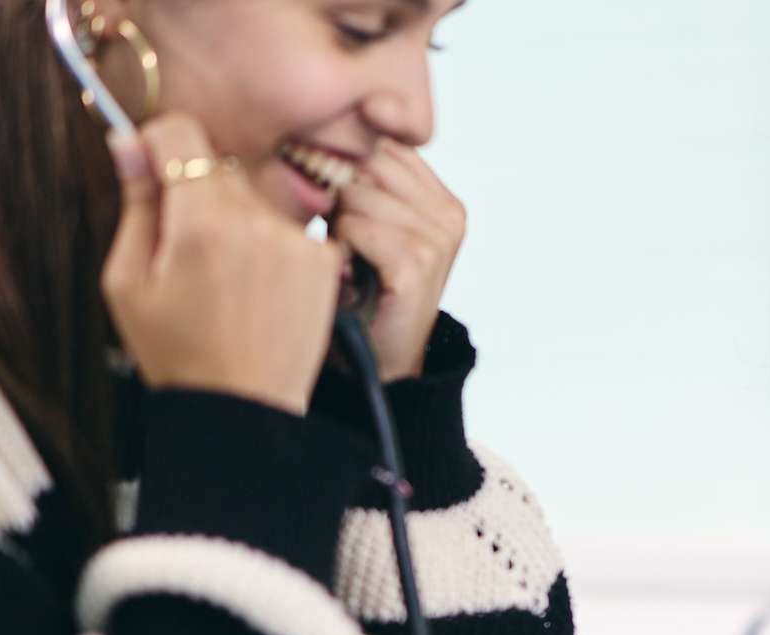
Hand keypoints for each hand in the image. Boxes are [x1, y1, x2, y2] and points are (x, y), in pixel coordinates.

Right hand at [103, 114, 345, 412]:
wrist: (242, 412)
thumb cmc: (179, 355)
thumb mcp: (129, 282)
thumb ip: (134, 204)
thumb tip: (126, 141)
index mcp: (200, 224)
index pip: (179, 132)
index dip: (157, 144)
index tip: (149, 166)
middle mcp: (256, 222)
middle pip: (216, 164)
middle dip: (194, 192)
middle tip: (184, 249)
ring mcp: (296, 239)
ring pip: (252, 196)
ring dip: (234, 219)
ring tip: (223, 277)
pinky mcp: (323, 258)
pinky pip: (286, 225)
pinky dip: (269, 244)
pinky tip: (255, 288)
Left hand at [331, 140, 465, 381]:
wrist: (377, 363)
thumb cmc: (361, 291)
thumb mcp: (365, 225)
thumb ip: (360, 180)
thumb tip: (320, 135)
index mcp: (442, 198)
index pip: (385, 144)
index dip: (349, 164)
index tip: (335, 200)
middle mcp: (449, 213)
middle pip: (369, 162)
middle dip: (339, 196)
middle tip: (341, 241)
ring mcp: (439, 237)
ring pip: (358, 193)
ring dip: (336, 226)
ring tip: (346, 261)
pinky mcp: (419, 262)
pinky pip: (357, 226)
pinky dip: (339, 248)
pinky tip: (348, 274)